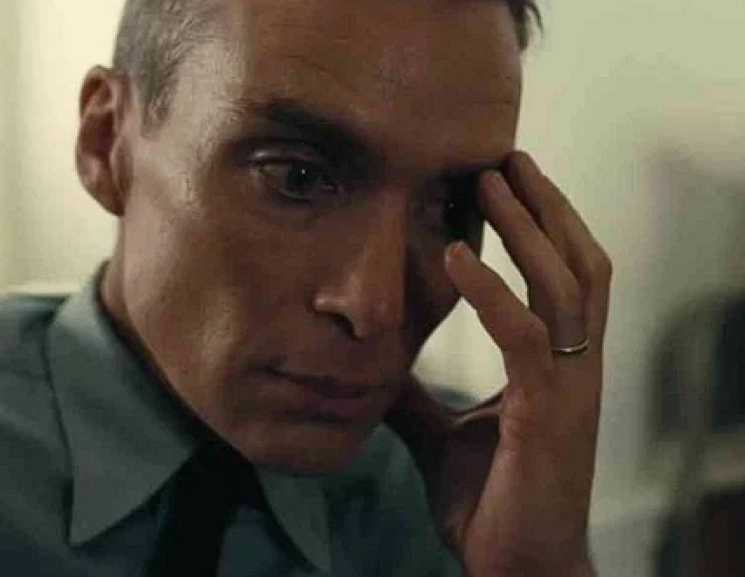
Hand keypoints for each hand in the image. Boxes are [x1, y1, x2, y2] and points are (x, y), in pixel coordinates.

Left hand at [386, 151, 610, 576]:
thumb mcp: (441, 432)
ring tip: (491, 177)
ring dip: (528, 226)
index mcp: (555, 364)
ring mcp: (569, 386)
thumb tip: (374, 363)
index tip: (502, 180)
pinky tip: (454, 254)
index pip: (560, 276)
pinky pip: (525, 335)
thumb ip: (415, 393)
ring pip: (565, 283)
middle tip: (505, 154)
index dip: (539, 226)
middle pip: (577, 261)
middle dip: (545, 205)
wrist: (515, 566)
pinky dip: (491, 290)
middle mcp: (574, 364)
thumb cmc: (489, 500)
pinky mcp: (549, 413)